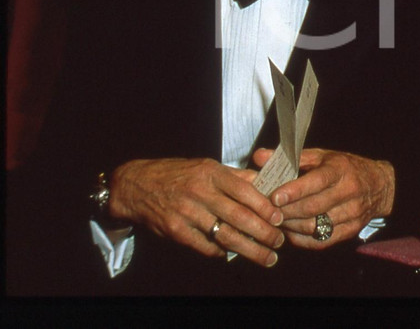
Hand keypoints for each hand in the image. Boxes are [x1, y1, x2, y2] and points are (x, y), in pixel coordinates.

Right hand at [109, 158, 284, 266]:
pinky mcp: (176, 231)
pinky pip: (205, 245)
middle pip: (238, 216)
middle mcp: (200, 192)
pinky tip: (234, 254)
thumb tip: (265, 183)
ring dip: (249, 249)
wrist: (136, 185)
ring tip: (266, 257)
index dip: (264, 206)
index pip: (244, 190)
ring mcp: (187, 213)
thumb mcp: (206, 167)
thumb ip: (236, 177)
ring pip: (224, 234)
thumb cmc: (177, 174)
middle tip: (278, 242)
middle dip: (262, 232)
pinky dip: (222, 252)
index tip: (280, 218)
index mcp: (211, 173)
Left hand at [252, 148, 393, 249]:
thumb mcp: (322, 156)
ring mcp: (352, 213)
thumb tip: (259, 156)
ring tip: (277, 220)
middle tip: (267, 211)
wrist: (380, 185)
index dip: (295, 191)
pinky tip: (291, 231)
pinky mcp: (351, 230)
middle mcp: (349, 192)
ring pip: (315, 226)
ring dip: (291, 226)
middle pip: (312, 207)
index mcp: (340, 170)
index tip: (274, 197)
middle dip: (286, 211)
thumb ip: (291, 158)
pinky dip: (302, 239)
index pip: (317, 182)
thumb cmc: (346, 168)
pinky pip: (321, 241)